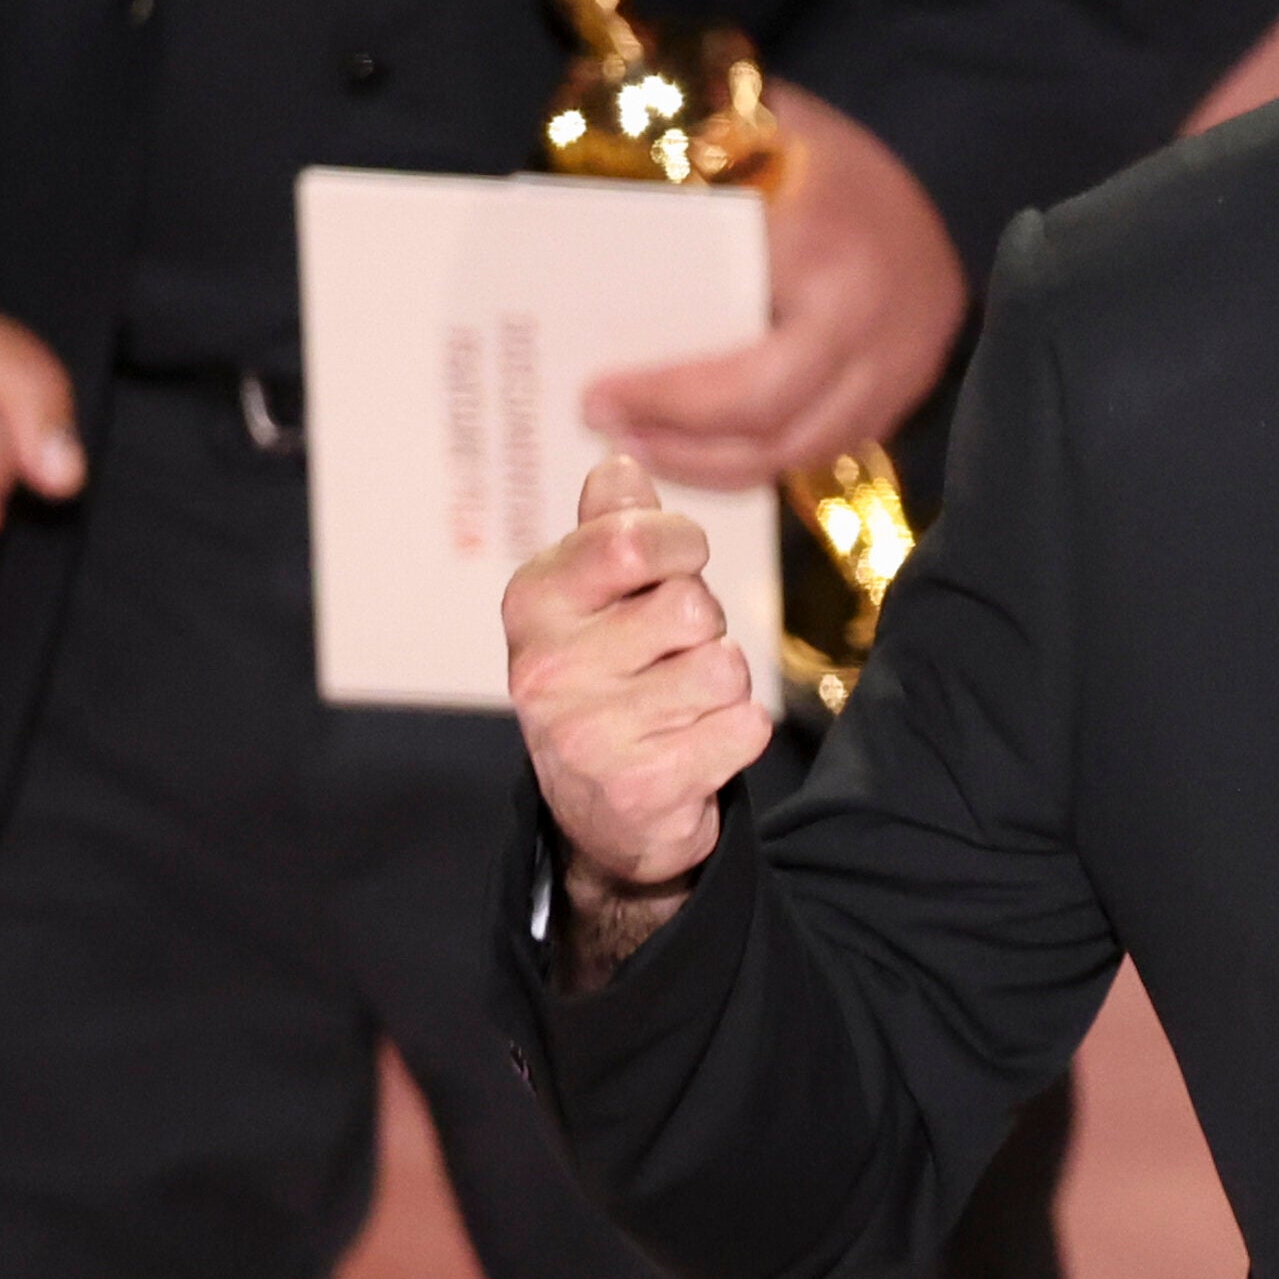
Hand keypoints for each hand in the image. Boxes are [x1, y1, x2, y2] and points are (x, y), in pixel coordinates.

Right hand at [508, 442, 772, 949]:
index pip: (629, 539)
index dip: (680, 544)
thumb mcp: (593, 600)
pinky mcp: (642, 790)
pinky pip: (746, 727)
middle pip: (693, 607)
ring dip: (722, 687)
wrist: (601, 817)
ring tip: (679, 708)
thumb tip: (619, 461)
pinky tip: (695, 750)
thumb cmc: (607, 683)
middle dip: (704, 629)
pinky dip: (738, 736)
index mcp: (533, 604)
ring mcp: (589, 735)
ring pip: (725, 668)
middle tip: (668, 660)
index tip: (679, 564)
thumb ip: (611, 529)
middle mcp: (547, 669)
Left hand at [584, 81, 961, 485]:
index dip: (668, 403)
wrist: (953, 159)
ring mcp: (904, 370)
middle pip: (775, 435)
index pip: (747, 378)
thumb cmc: (822, 147)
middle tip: (607, 433)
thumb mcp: (752, 132)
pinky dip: (762, 453)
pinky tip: (705, 443)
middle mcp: (880, 333)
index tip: (597, 396)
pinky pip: (827, 444)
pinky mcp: (907, 390)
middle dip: (682, 447)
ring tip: (645, 448)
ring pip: (802, 456)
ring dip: (717, 467)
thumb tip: (579, 215)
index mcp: (835, 265)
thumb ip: (684, 170)